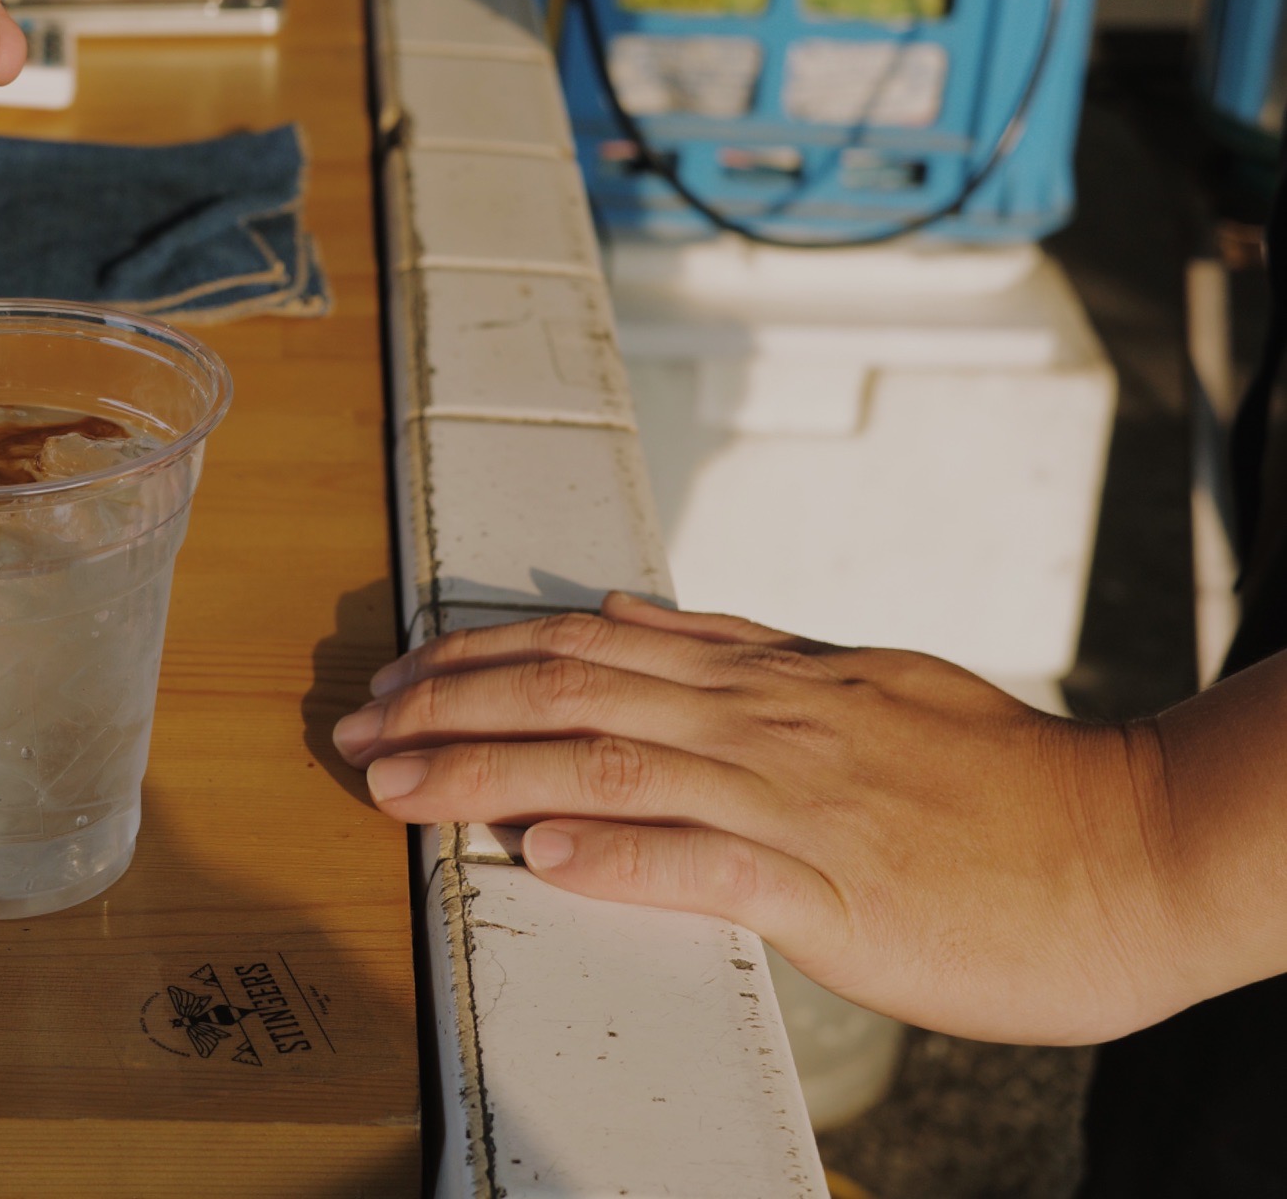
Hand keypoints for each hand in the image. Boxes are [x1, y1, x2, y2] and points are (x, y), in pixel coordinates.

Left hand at [330, 592, 1186, 1044]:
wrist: (1134, 845)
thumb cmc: (1002, 785)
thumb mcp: (865, 682)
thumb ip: (745, 651)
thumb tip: (632, 606)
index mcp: (770, 676)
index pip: (593, 644)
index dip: (482, 655)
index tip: (401, 672)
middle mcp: (765, 719)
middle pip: (573, 692)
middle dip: (449, 706)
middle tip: (356, 728)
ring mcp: (796, 796)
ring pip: (610, 764)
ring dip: (486, 773)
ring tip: (395, 784)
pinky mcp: (833, 884)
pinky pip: (706, 861)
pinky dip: (616, 856)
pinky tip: (537, 857)